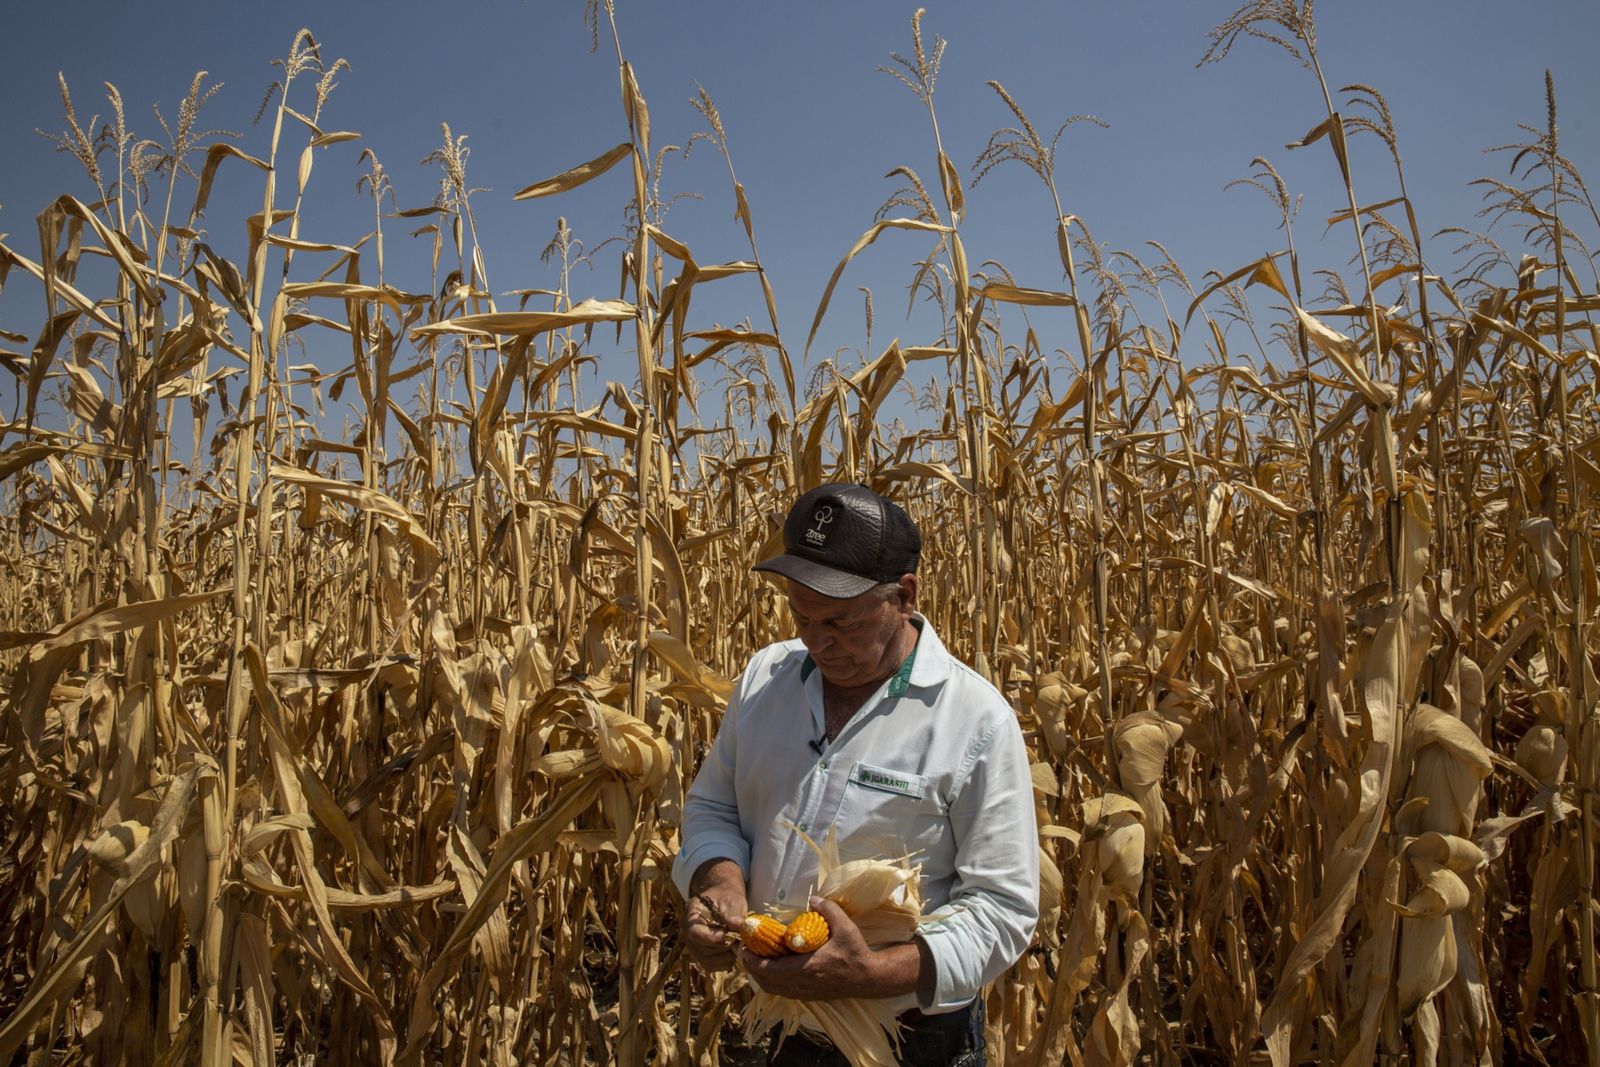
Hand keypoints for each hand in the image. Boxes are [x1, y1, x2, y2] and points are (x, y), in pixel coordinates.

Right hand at [683, 860, 746, 970]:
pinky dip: (725, 963)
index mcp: (691, 916)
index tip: (730, 936)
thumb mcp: (731, 900)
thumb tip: (737, 925)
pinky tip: (734, 952)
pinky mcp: (701, 955)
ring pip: (707, 961)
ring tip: (738, 945)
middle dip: (723, 947)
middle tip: (740, 941)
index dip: (713, 938)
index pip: (695, 933)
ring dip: (726, 957)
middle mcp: (687, 933)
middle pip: (701, 950)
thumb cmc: (727, 898)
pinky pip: (711, 966)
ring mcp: (693, 946)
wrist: (724, 901)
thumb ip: (733, 912)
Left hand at [743, 897, 921, 1000]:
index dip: (754, 962)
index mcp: (807, 968)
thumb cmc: (856, 952)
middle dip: (753, 969)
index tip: (744, 951)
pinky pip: (783, 992)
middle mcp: (803, 984)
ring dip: (762, 977)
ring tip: (757, 960)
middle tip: (747, 953)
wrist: (869, 978)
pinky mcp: (809, 995)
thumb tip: (812, 899)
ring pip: (774, 990)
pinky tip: (774, 969)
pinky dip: (773, 983)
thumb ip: (828, 910)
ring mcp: (805, 992)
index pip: (772, 970)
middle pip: (767, 983)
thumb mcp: (846, 927)